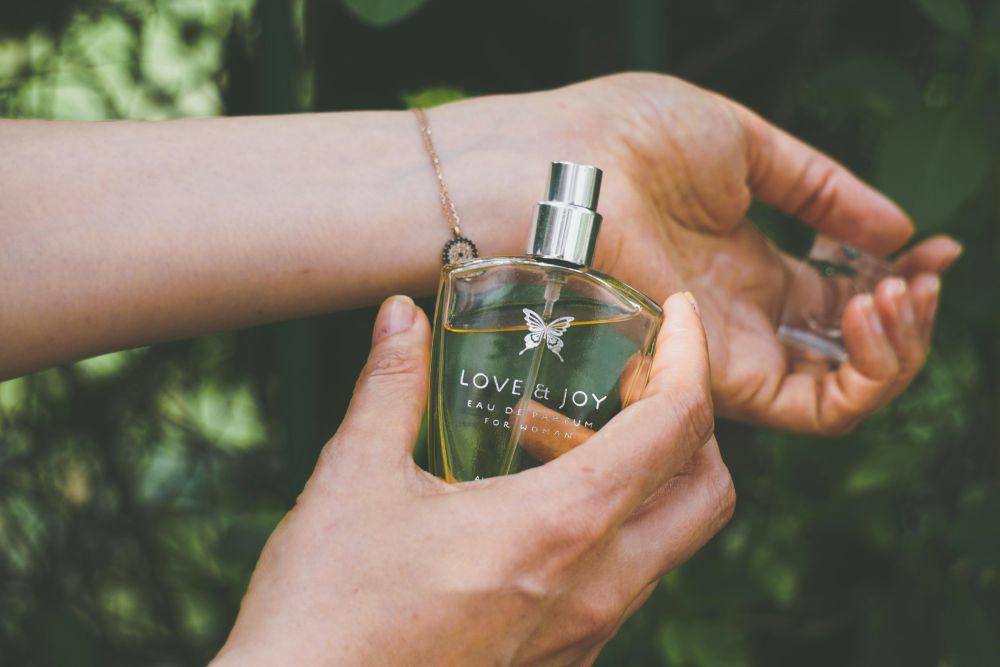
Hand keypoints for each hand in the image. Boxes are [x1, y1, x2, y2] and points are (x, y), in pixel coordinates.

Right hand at [213, 293, 733, 665]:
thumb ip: (391, 385)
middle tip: (630, 381)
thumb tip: (399, 317)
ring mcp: (583, 637)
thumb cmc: (327, 606)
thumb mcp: (356, 478)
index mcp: (559, 526)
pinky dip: (612, 530)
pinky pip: (625, 586)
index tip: (677, 314)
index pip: (676, 425)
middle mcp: (594, 587)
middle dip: (691, 422)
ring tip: (556, 440)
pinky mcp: (561, 665)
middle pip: (707, 493)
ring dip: (645, 477)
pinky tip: (533, 509)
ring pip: (670, 544)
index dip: (690, 355)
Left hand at [442, 73, 959, 434]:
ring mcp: (730, 350)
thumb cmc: (628, 138)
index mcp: (743, 262)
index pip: (836, 292)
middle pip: (846, 348)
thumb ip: (820, 189)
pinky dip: (869, 372)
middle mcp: (739, 316)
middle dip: (907, 315)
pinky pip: (819, 410)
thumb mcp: (744, 146)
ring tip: (900, 291)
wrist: (561, 167)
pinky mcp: (720, 378)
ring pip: (844, 390)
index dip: (896, 276)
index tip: (935, 247)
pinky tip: (870, 311)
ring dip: (899, 348)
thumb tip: (896, 227)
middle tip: (922, 274)